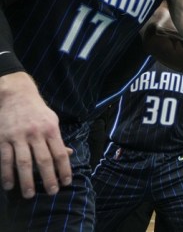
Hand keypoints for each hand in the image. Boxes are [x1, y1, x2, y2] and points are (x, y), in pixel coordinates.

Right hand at [0, 73, 71, 197]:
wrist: (16, 94)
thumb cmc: (37, 111)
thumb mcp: (52, 121)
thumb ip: (58, 139)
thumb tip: (69, 154)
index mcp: (51, 130)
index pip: (60, 154)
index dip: (64, 170)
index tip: (66, 183)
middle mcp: (35, 133)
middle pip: (43, 160)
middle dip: (48, 179)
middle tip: (51, 192)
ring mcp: (18, 136)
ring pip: (23, 162)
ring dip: (26, 181)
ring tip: (29, 194)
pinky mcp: (2, 138)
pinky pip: (5, 159)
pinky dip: (6, 174)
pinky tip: (9, 185)